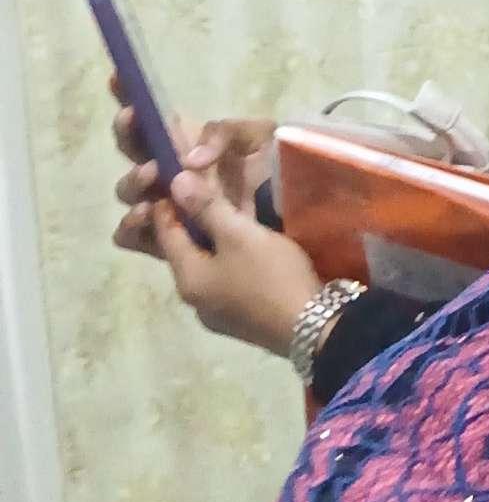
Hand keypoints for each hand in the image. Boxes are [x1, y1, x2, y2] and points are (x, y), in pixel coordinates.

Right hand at [110, 75, 274, 259]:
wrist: (294, 217)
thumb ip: (225, 134)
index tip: (119, 79)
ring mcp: (167, 204)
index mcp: (189, 139)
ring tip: (153, 177)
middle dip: (130, 137)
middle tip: (151, 133)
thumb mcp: (259, 137)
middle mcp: (171, 169)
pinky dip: (131, 226)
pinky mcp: (167, 241)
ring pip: (129, 191)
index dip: (130, 94)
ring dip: (133, 182)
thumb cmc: (276, 171)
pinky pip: (131, 236)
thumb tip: (189, 160)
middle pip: (132, 148)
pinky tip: (147, 216)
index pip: (152, 115)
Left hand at [150, 169, 323, 357]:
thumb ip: (207, 208)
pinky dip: (227, 255)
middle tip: (206, 189)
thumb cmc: (271, 277)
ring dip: (212, 238)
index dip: (167, 202)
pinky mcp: (238, 314)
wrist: (311, 326)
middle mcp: (194, 297)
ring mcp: (216, 310)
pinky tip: (246, 244)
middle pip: (184, 249)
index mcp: (187, 278)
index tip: (175, 175)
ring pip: (206, 263)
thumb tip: (175, 182)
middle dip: (191, 219)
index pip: (164, 232)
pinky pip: (223, 276)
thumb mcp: (241, 235)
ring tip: (229, 212)